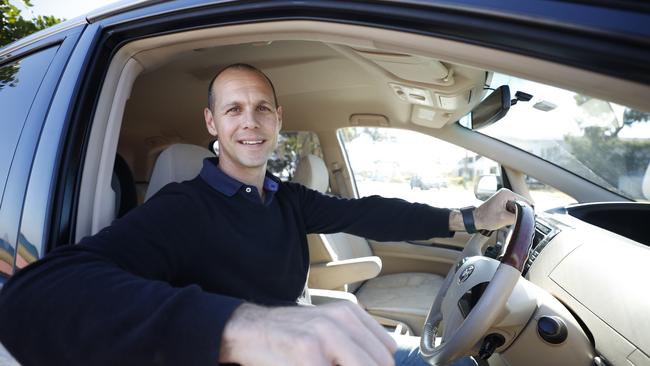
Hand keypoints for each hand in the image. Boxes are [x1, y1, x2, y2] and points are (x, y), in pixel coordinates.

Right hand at [220, 301, 396, 365]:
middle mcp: (341, 319)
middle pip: (379, 365)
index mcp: (350, 313)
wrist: (248, 331)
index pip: (387, 353)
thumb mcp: (328, 330)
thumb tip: (382, 364)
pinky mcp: (307, 349)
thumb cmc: (290, 337)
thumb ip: (355, 345)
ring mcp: (324, 333)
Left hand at [474, 188, 531, 230]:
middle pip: (522, 204)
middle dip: (520, 213)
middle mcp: (506, 193)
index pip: (525, 201)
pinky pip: (512, 208)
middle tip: (513, 220)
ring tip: (508, 219)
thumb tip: (528, 217)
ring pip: (518, 207)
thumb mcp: (504, 219)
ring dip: (515, 214)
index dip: (526, 211)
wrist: (475, 219)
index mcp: (506, 193)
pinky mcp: (502, 202)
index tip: (525, 219)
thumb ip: (518, 217)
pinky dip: (511, 214)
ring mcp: (504, 197)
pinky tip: (506, 218)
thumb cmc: (486, 218)